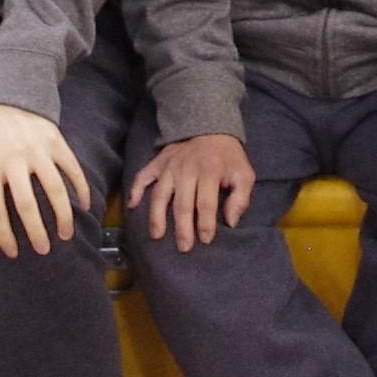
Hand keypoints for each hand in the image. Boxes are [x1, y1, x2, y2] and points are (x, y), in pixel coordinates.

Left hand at [0, 102, 91, 259]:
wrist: (5, 97)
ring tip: (66, 235)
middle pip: (27, 204)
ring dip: (62, 215)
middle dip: (36, 232)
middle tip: (43, 250)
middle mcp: (13, 159)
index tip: (12, 253)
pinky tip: (84, 206)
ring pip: (54, 188)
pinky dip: (81, 187)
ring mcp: (37, 150)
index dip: (4, 235)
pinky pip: (72, 168)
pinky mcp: (55, 141)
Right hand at [126, 134, 254, 252]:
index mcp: (210, 172)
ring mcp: (170, 166)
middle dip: (182, 228)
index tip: (205, 240)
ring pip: (160, 194)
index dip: (205, 224)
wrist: (211, 129)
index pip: (206, 203)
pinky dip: (136, 189)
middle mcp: (187, 169)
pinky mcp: (159, 162)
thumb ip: (240, 199)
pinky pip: (143, 175)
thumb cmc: (228, 158)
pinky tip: (132, 205)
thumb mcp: (244, 174)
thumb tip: (231, 222)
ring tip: (157, 235)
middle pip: (182, 203)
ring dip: (157, 216)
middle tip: (184, 247)